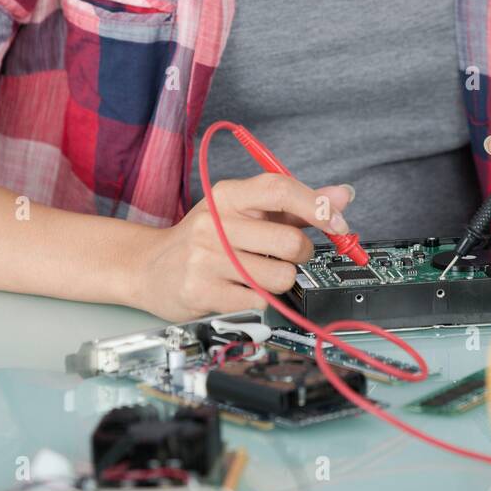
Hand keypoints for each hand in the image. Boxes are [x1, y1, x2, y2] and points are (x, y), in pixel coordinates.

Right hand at [129, 174, 354, 320]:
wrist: (148, 266)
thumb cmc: (205, 237)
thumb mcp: (244, 211)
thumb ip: (294, 204)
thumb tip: (342, 194)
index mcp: (228, 195)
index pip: (280, 189)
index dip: (318, 207)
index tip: (339, 225)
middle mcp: (215, 222)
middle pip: (289, 241)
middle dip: (300, 254)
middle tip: (286, 255)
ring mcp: (205, 258)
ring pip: (280, 276)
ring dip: (280, 280)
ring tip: (257, 273)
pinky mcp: (201, 291)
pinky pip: (258, 301)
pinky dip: (258, 300)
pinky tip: (238, 289)